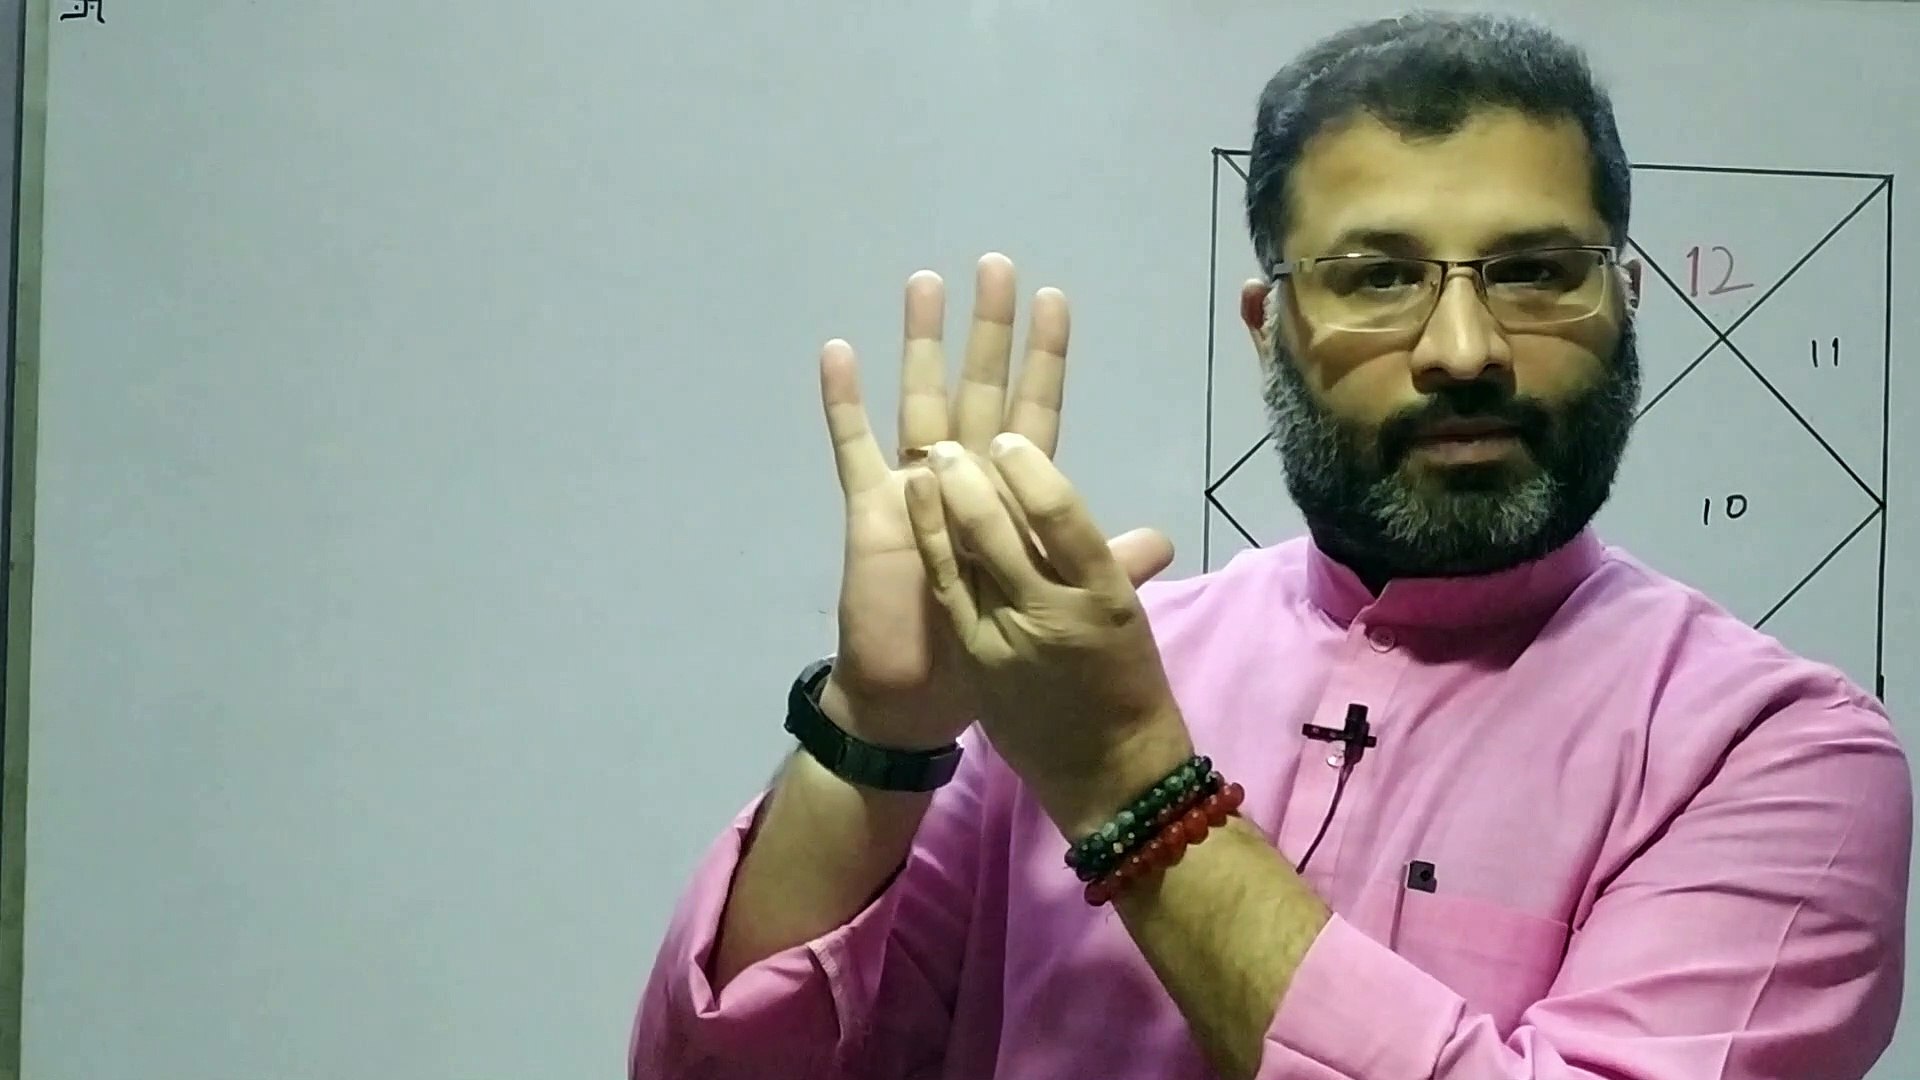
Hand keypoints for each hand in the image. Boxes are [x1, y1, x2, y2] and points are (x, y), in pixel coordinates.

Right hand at [819, 254, 1171, 752]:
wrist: (917, 697)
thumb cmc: (988, 650)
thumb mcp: (1055, 603)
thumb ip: (1099, 564)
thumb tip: (1162, 540)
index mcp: (1010, 495)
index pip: (1033, 412)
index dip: (1044, 360)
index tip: (1055, 301)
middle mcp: (964, 477)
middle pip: (978, 388)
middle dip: (988, 330)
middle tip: (996, 265)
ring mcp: (913, 487)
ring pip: (920, 399)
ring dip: (922, 344)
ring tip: (925, 284)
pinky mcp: (870, 507)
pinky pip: (854, 445)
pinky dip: (845, 402)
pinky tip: (839, 351)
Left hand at [901, 432, 1191, 835]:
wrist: (1107, 777)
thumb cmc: (1128, 690)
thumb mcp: (1131, 621)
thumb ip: (1114, 566)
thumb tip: (1115, 522)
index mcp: (1106, 595)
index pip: (1064, 517)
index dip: (1030, 473)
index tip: (1009, 441)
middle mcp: (1055, 610)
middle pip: (1003, 531)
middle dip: (973, 482)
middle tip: (954, 447)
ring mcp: (1008, 638)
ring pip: (967, 558)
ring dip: (944, 506)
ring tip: (929, 464)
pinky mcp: (978, 661)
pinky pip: (951, 594)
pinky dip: (935, 549)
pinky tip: (922, 518)